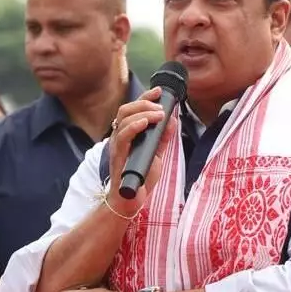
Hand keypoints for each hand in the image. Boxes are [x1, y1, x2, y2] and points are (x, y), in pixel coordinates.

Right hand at [106, 88, 175, 211]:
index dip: (145, 98)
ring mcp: (117, 145)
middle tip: (161, 106)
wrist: (130, 200)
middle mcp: (119, 136)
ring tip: (158, 115)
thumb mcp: (156, 154)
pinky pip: (122, 136)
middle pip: (125, 109)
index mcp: (127, 134)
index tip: (159, 91)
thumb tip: (173, 120)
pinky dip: (134, 126)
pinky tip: (145, 123)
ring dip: (143, 113)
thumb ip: (162, 138)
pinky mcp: (118, 156)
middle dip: (144, 102)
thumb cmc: (140, 177)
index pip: (132, 109)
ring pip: (123, 119)